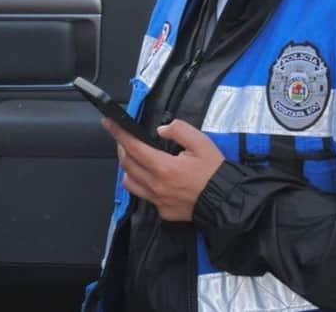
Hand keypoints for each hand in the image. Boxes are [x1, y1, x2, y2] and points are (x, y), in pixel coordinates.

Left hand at [102, 118, 223, 221]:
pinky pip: (144, 196)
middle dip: (122, 148)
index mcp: (164, 167)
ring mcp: (158, 200)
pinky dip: (142, 184)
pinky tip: (152, 177)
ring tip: (136, 158)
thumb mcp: (202, 143)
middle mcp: (156, 185)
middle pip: (126, 164)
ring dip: (128, 168)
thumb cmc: (215, 173)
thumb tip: (161, 130)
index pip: (132, 147)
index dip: (118, 133)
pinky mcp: (163, 211)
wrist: (227, 201)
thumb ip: (179, 131)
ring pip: (130, 182)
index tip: (108, 124)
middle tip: (125, 138)